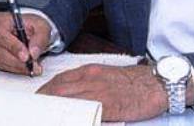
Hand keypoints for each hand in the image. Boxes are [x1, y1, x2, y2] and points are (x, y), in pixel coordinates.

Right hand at [0, 12, 51, 75]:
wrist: (25, 29)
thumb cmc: (30, 25)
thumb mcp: (41, 26)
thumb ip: (39, 38)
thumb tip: (33, 53)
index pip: (1, 35)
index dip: (14, 47)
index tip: (26, 56)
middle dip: (18, 61)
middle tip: (33, 66)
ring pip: (0, 60)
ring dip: (17, 66)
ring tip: (32, 68)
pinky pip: (1, 65)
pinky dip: (14, 68)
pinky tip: (25, 68)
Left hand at [37, 64, 168, 121]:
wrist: (159, 83)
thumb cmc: (137, 82)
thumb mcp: (109, 77)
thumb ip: (91, 84)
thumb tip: (76, 97)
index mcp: (91, 71)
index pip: (59, 80)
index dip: (45, 92)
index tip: (38, 102)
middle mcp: (91, 79)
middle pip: (57, 90)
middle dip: (42, 102)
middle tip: (34, 113)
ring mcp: (98, 92)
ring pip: (66, 100)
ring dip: (52, 110)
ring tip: (42, 119)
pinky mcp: (108, 105)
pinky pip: (84, 112)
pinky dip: (71, 117)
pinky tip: (65, 122)